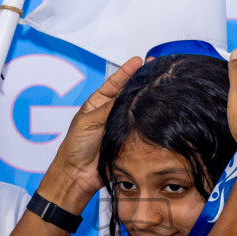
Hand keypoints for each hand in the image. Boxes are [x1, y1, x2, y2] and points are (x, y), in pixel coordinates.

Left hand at [38, 58, 144, 210]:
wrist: (78, 174)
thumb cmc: (76, 147)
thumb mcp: (89, 121)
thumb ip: (108, 108)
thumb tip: (126, 96)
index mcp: (97, 104)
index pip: (115, 84)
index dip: (127, 72)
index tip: (139, 61)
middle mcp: (110, 113)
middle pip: (129, 95)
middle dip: (141, 82)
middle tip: (155, 70)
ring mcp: (121, 126)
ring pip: (136, 110)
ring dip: (146, 101)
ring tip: (160, 86)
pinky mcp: (129, 141)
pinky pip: (140, 128)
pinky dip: (148, 121)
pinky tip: (156, 112)